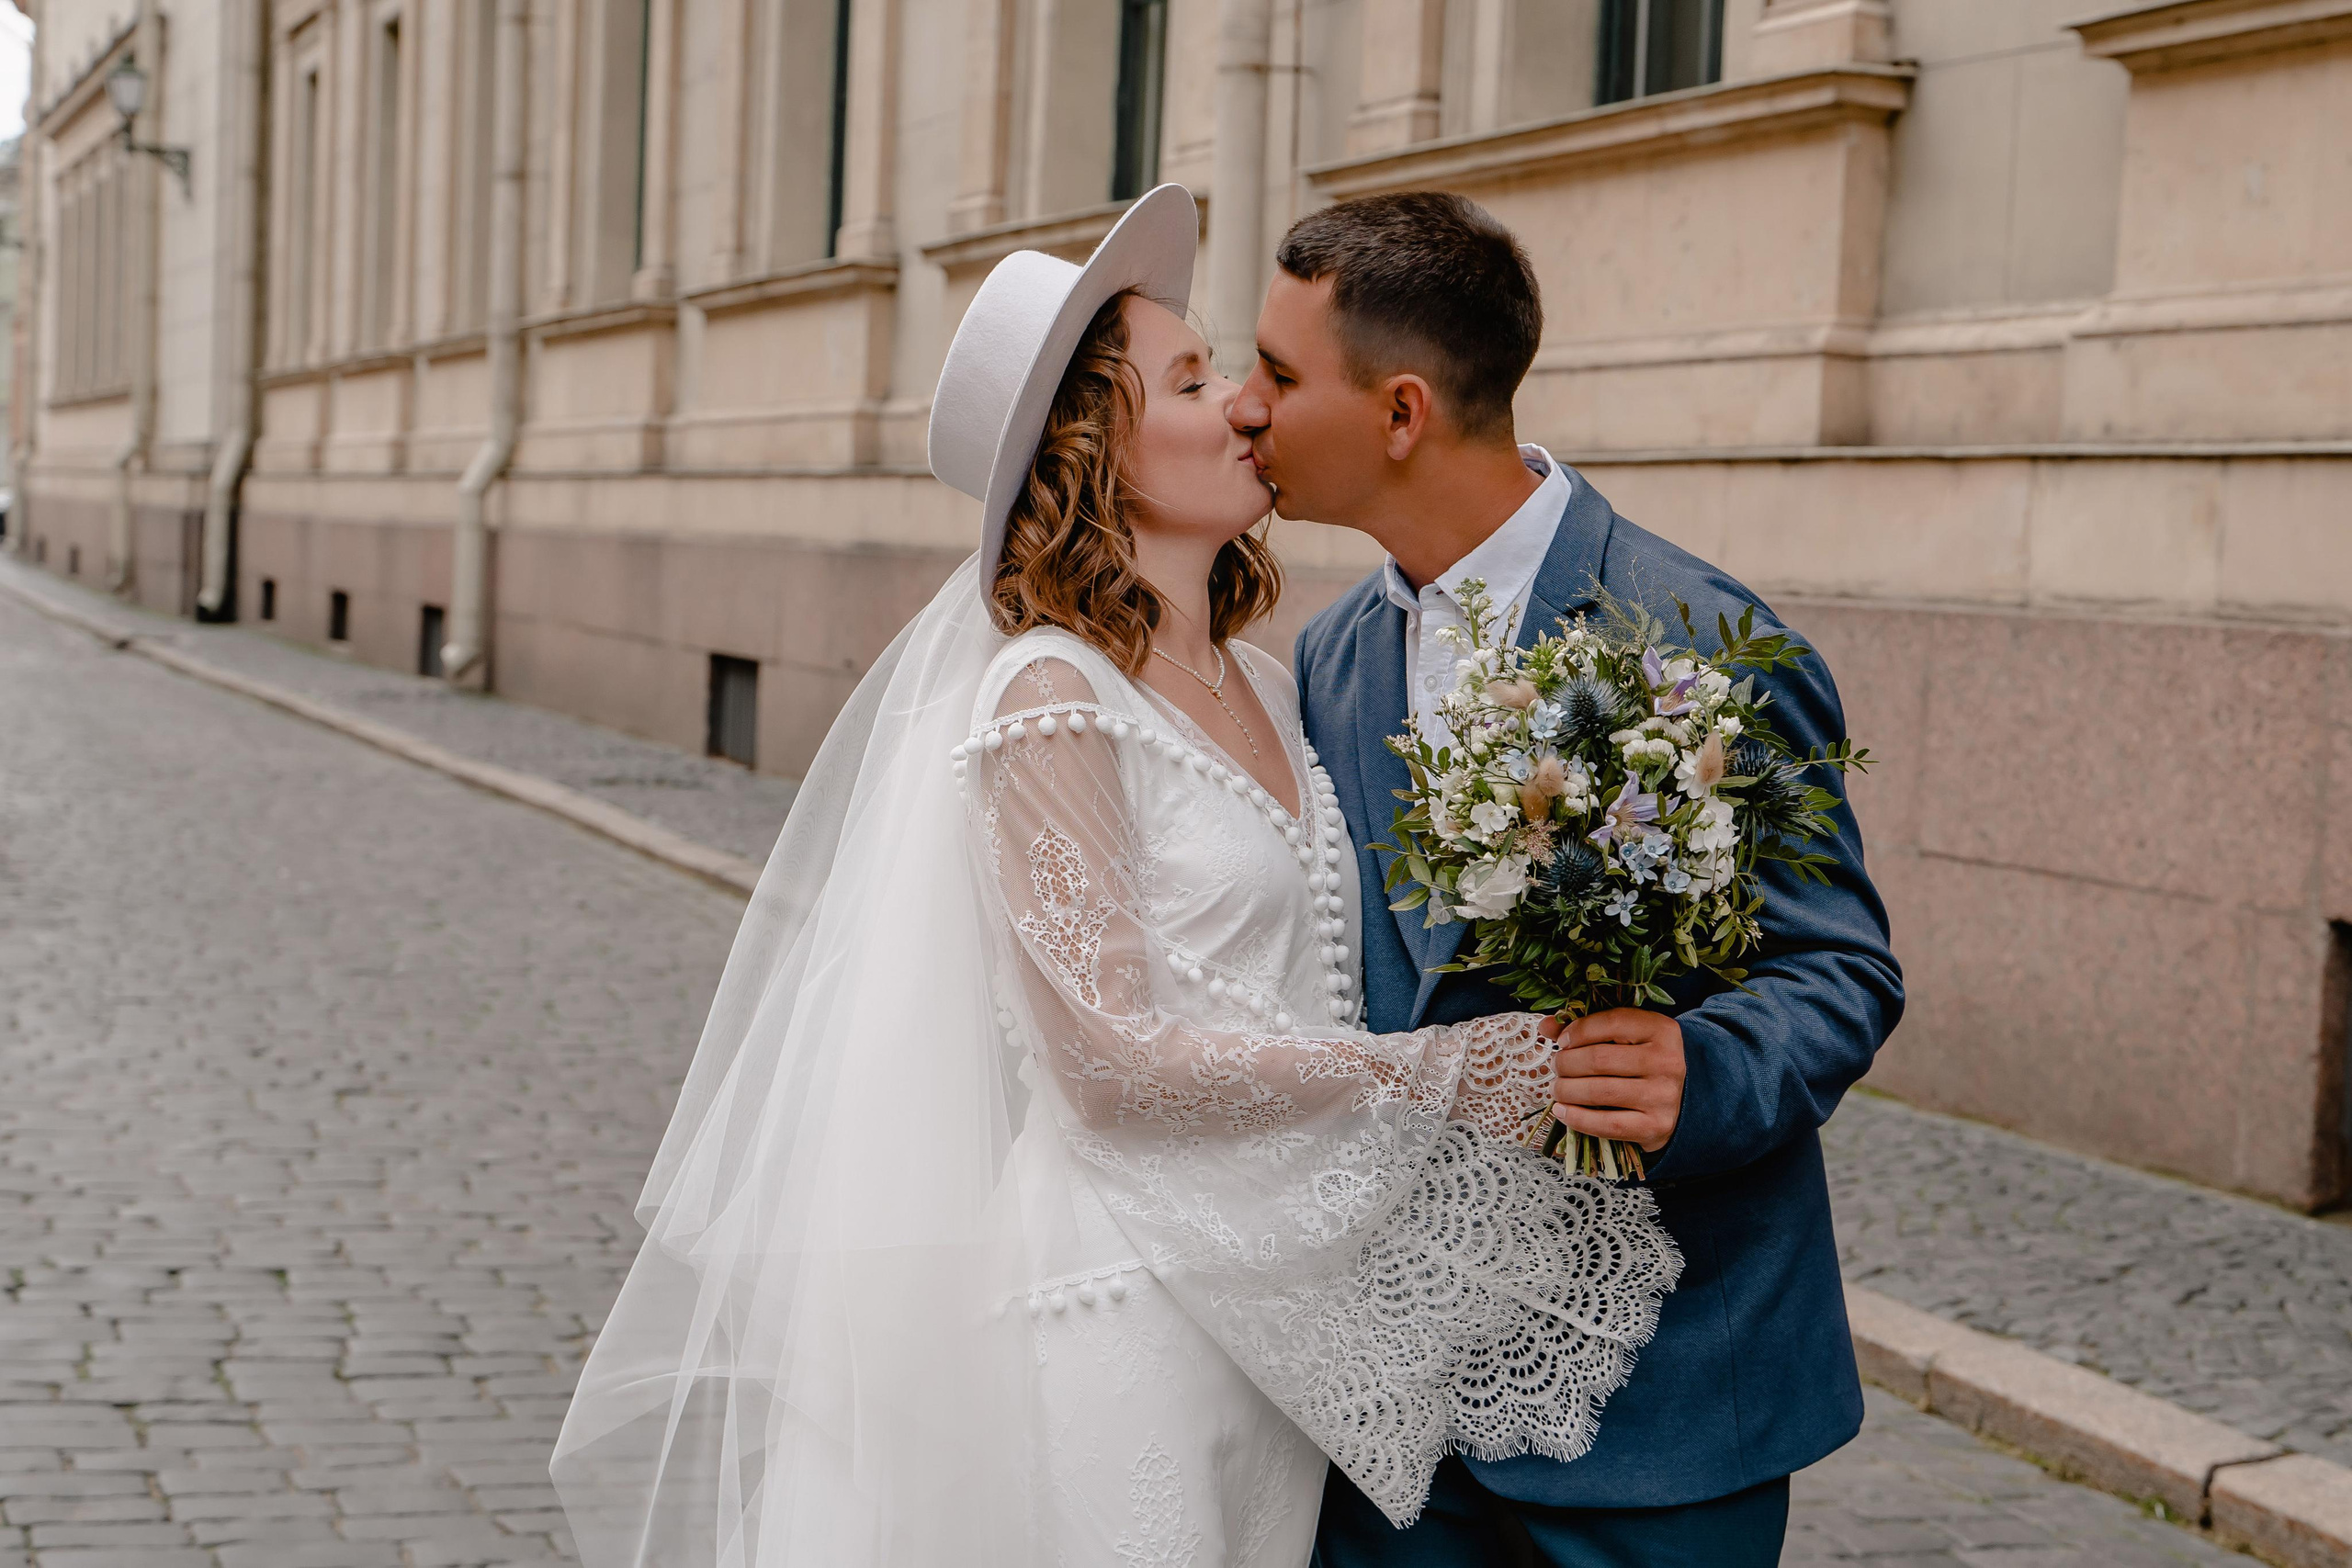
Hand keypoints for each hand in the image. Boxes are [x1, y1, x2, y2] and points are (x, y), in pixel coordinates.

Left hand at [1539, 1009, 1686, 1153]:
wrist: (1680, 1101)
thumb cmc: (1643, 1063)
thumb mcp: (1625, 1037)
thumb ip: (1587, 1028)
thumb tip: (1546, 1026)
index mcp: (1661, 1029)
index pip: (1611, 1022)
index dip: (1578, 1031)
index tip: (1563, 1041)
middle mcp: (1666, 1061)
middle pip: (1599, 1059)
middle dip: (1566, 1063)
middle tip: (1557, 1067)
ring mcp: (1662, 1096)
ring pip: (1599, 1091)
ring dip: (1566, 1090)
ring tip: (1558, 1089)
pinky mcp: (1655, 1126)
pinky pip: (1606, 1124)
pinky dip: (1577, 1118)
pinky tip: (1562, 1111)